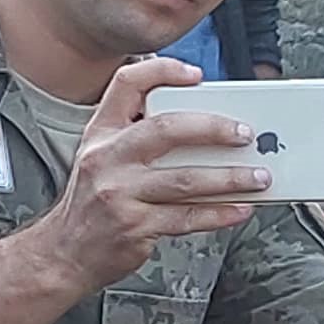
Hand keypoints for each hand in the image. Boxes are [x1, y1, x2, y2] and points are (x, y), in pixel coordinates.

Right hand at [26, 54, 268, 296]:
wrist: (66, 252)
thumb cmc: (93, 203)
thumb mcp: (101, 157)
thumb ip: (138, 136)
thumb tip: (202, 127)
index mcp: (101, 134)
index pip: (126, 84)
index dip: (162, 71)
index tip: (196, 75)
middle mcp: (108, 158)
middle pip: (167, 130)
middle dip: (213, 128)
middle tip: (244, 133)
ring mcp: (121, 193)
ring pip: (186, 179)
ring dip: (230, 178)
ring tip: (258, 176)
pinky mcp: (136, 226)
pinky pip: (188, 217)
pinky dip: (219, 213)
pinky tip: (239, 208)